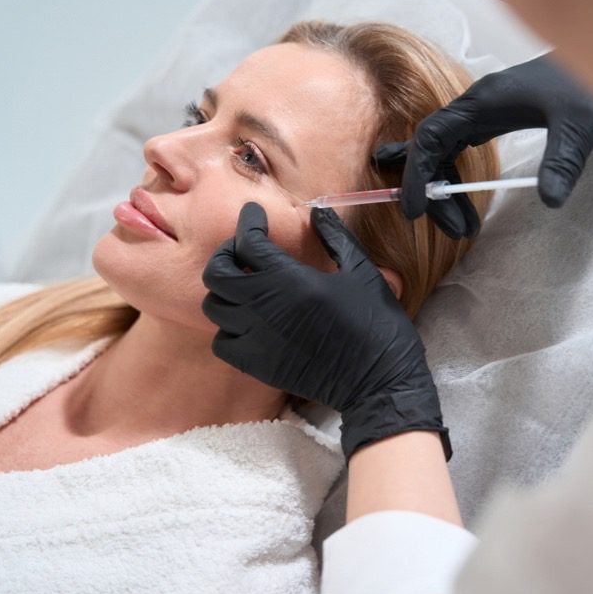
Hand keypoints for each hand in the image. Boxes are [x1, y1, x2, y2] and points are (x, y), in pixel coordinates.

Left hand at [202, 202, 449, 460]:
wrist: (378, 381)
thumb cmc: (376, 323)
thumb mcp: (362, 272)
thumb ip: (335, 238)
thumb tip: (317, 211)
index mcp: (291, 279)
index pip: (248, 241)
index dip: (249, 221)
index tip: (254, 215)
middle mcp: (264, 306)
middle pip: (217, 272)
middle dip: (226, 255)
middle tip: (244, 252)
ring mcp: (256, 338)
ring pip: (214, 306)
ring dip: (225, 292)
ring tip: (246, 287)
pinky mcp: (256, 365)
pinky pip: (221, 342)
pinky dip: (227, 328)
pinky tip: (248, 322)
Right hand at [377, 53, 592, 238]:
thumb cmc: (592, 84)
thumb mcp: (580, 126)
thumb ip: (562, 162)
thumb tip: (550, 201)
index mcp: (483, 101)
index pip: (430, 137)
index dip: (418, 174)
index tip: (416, 209)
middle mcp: (476, 105)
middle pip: (433, 150)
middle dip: (436, 192)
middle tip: (457, 230)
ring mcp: (484, 111)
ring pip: (446, 153)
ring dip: (448, 190)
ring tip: (465, 225)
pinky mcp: (496, 118)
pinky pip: (461, 150)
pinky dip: (459, 178)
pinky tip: (468, 198)